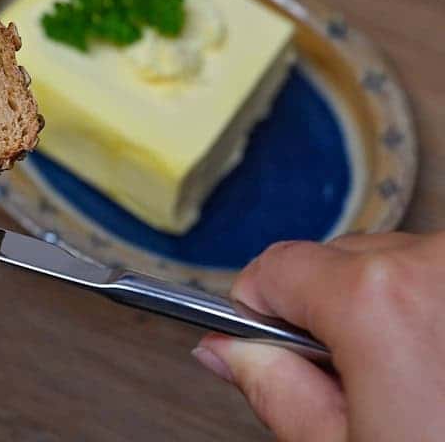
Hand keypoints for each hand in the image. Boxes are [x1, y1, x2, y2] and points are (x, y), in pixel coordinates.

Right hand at [191, 232, 444, 440]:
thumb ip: (275, 390)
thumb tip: (227, 350)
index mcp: (379, 301)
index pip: (275, 267)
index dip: (259, 313)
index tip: (271, 347)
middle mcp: (434, 263)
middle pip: (338, 260)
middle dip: (335, 312)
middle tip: (363, 385)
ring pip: (395, 262)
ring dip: (392, 306)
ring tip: (421, 378)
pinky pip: (436, 272)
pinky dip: (432, 305)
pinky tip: (442, 361)